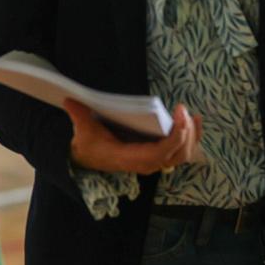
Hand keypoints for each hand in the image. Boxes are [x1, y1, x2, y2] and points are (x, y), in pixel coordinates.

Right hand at [64, 99, 202, 174]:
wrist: (90, 158)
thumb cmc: (90, 144)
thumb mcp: (83, 130)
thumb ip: (79, 116)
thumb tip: (70, 100)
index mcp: (130, 158)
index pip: (160, 153)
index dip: (175, 137)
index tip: (180, 117)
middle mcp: (147, 164)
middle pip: (177, 154)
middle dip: (185, 133)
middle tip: (183, 111)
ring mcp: (155, 162)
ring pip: (183, 154)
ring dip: (191, 135)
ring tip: (191, 115)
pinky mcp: (159, 157)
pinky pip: (182, 150)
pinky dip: (192, 137)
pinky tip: (195, 121)